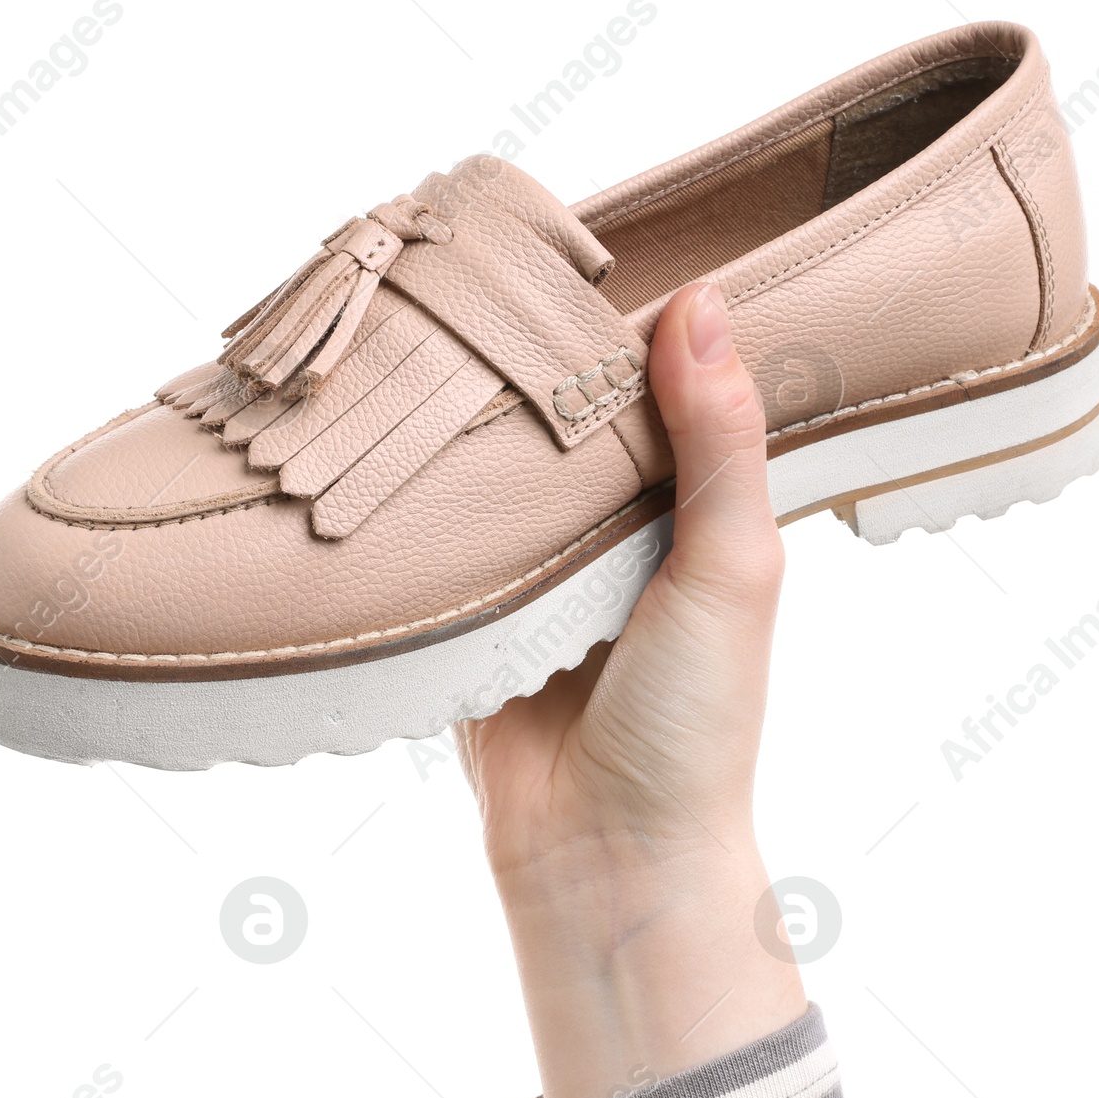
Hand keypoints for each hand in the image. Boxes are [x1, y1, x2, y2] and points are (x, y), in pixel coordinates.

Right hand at [455, 282, 806, 1097]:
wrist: (605, 860)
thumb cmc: (694, 726)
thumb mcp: (731, 572)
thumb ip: (720, 445)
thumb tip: (704, 303)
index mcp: (687, 510)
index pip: (655, 388)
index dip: (623, 320)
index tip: (578, 238)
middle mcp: (610, 530)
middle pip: (559, 420)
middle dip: (519, 360)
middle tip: (462, 264)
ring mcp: (532, 570)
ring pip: (489, 472)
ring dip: (457, 426)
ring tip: (406, 329)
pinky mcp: (464, 615)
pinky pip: (432, 542)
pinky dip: (410, 505)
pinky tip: (366, 440)